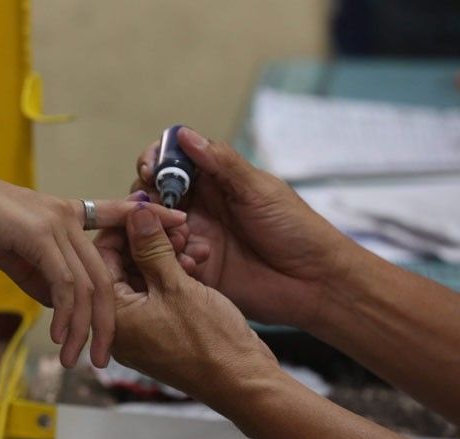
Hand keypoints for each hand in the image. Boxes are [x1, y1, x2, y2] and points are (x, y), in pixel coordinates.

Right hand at [0, 160, 187, 367]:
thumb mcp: (16, 249)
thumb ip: (41, 273)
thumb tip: (58, 305)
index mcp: (71, 215)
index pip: (120, 217)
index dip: (152, 220)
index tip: (181, 225)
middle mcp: (72, 218)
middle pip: (107, 274)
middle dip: (110, 321)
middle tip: (106, 358)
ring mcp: (59, 225)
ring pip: (89, 284)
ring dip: (86, 328)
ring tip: (82, 359)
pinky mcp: (40, 234)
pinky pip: (64, 281)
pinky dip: (65, 313)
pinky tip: (61, 336)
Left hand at [94, 206, 277, 403]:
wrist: (243, 382)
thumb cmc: (209, 343)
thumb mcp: (177, 286)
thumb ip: (152, 247)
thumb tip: (136, 214)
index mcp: (112, 315)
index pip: (103, 256)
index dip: (127, 227)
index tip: (148, 208)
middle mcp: (120, 323)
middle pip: (123, 265)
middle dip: (149, 240)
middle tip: (175, 223)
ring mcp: (141, 328)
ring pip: (144, 277)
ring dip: (166, 254)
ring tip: (191, 242)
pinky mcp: (162, 329)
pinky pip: (160, 293)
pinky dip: (175, 274)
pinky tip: (197, 261)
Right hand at [133, 128, 356, 327]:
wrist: (314, 281)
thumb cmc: (295, 229)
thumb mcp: (258, 189)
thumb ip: (220, 163)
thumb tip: (183, 134)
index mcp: (214, 181)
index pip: (170, 163)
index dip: (154, 162)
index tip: (150, 170)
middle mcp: (198, 207)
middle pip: (153, 196)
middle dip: (147, 200)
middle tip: (156, 209)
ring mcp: (194, 238)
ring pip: (153, 229)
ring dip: (158, 230)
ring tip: (182, 238)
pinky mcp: (194, 270)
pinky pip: (166, 261)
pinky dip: (172, 258)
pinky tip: (195, 261)